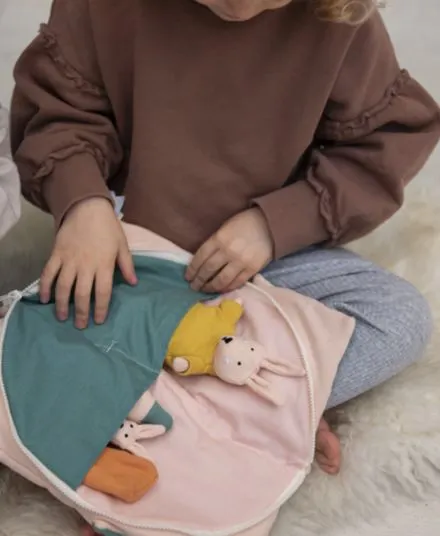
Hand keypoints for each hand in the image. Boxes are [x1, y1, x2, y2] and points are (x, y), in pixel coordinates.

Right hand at [40, 197, 136, 328]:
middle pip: (82, 294)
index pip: (103, 292)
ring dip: (62, 304)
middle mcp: (86, 265)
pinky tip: (44, 299)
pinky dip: (44, 287)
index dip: (101, 308)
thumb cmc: (108, 227)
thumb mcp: (122, 245)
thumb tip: (133, 283)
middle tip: (80, 326)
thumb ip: (127, 265)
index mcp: (104, 264)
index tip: (99, 321)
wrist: (86, 207)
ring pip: (63, 287)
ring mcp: (69, 260)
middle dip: (81, 312)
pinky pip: (48, 273)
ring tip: (62, 317)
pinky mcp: (56, 254)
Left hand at [186, 208, 272, 292]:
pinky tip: (221, 289)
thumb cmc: (244, 224)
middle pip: (208, 270)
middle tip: (193, 287)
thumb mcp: (225, 228)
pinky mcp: (252, 269)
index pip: (200, 257)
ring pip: (221, 280)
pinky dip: (227, 288)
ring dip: (211, 287)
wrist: (270, 224)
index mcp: (219, 238)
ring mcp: (240, 261)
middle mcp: (228, 251)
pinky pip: (237, 282)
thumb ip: (214, 243)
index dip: (192, 269)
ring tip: (205, 290)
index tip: (188, 277)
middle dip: (199, 281)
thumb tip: (203, 261)